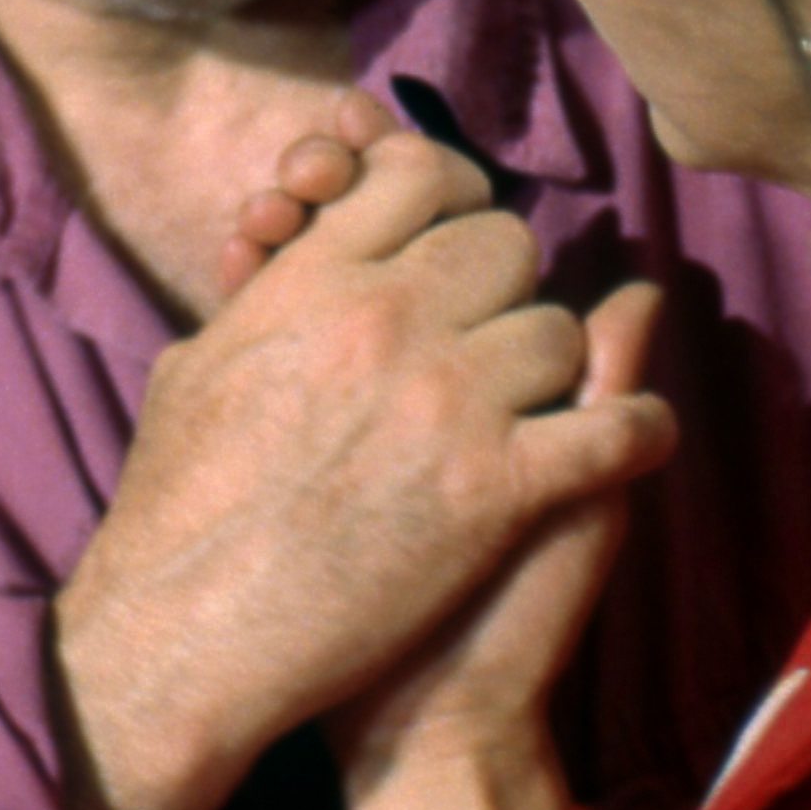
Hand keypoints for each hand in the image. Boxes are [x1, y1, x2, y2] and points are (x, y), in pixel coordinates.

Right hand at [52, 130, 675, 809]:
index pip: (422, 176)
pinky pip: (611, 432)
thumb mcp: (193, 373)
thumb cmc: (172, 513)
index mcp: (314, 280)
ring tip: (534, 407)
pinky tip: (635, 442)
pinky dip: (637, 435)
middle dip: (505, 286)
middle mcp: (387, 320)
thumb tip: (279, 254)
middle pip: (506, 246)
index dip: (453, 201)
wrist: (187, 633)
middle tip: (488, 337)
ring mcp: (447, 401)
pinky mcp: (493, 488)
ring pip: (559, 332)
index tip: (455, 244)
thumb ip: (256, 303)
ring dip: (555, 368)